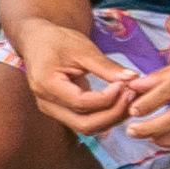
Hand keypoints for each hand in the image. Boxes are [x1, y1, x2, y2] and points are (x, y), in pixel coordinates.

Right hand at [19, 25, 145, 134]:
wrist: (36, 41)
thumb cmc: (57, 41)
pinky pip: (85, 121)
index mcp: (47, 86)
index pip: (81, 103)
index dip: (108, 98)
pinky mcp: (61, 111)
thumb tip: (133, 78)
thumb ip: (106, 66)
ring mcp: (52, 110)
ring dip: (111, 118)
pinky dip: (104, 115)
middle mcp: (47, 104)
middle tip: (133, 95)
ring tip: (131, 99)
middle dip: (112, 114)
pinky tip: (121, 102)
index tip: (126, 84)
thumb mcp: (82, 49)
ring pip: (85, 127)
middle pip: (83, 124)